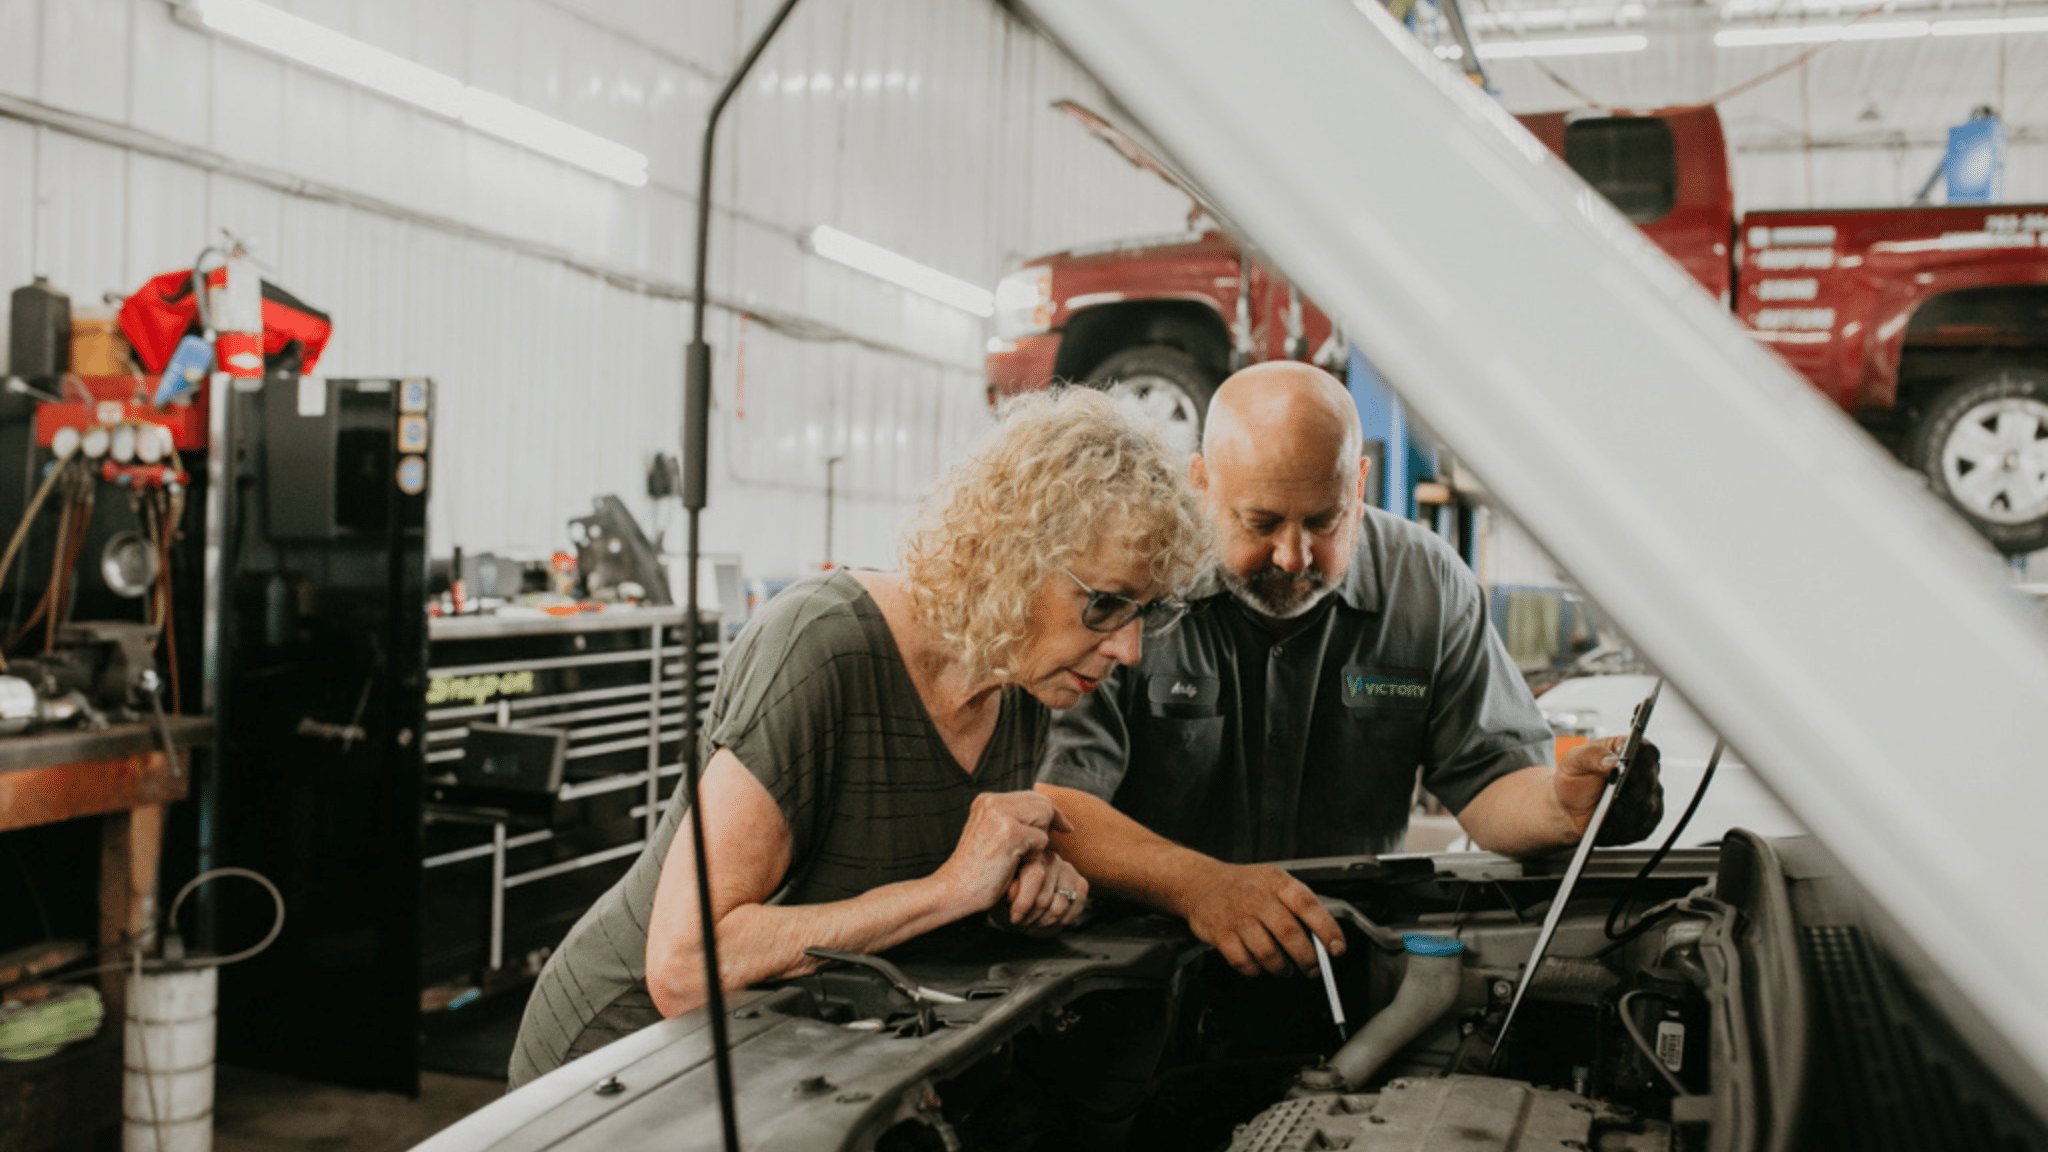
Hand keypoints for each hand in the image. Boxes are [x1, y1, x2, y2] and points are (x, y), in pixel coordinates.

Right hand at [934, 791, 1072, 918]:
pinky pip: (1042, 840)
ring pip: (1044, 819)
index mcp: (987, 799)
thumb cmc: (978, 870)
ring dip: (1039, 843)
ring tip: (1019, 859)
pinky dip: (1035, 857)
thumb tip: (1052, 812)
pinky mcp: (1010, 833)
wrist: (955, 890)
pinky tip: (1016, 866)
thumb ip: (1015, 819)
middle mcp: (992, 801)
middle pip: (1042, 804)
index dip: (1051, 812)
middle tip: (1036, 850)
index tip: (1065, 827)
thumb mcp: (993, 834)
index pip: (1032, 796)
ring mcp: (1001, 816)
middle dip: (1048, 826)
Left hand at [1000, 849, 1088, 934]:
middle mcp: (1050, 858)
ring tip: (1035, 922)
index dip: (1022, 904)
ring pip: (1059, 907)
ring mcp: (1067, 869)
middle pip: (1044, 899)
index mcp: (1028, 856)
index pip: (1034, 878)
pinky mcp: (1080, 884)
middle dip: (1032, 917)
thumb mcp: (1000, 897)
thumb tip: (1012, 891)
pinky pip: (1076, 907)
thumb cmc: (1008, 901)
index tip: (1014, 917)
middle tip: (1023, 922)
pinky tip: (1051, 920)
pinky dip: (1063, 920)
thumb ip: (1006, 891)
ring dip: (1045, 921)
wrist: (1021, 909)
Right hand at [1179, 860, 1344, 977]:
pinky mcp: (1221, 935)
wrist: (1200, 883)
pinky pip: (1244, 963)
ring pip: (1268, 953)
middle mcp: (1257, 897)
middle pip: (1290, 934)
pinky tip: (1259, 965)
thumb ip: (1298, 905)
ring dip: (1282, 968)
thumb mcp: (1274, 881)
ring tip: (1285, 969)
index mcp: (1277, 882)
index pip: (1308, 905)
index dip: (1327, 929)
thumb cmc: (1244, 885)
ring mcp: (1237, 916)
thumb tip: (1325, 938)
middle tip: (1312, 968)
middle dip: (1307, 958)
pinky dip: (1256, 971)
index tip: (1337, 948)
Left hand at [1554, 736, 1663, 845]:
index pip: (1646, 751)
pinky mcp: (1648, 818)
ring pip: (1647, 807)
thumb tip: (1612, 762)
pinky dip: (1627, 829)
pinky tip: (1611, 828)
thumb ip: (1591, 755)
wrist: (1569, 808)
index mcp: (1628, 750)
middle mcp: (1644, 772)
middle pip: (1649, 782)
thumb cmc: (1575, 780)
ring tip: (1610, 816)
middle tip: (1615, 800)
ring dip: (1627, 814)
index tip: (1627, 771)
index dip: (1640, 762)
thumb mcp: (1574, 761)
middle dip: (1631, 792)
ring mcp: (1649, 795)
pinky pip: (1644, 826)